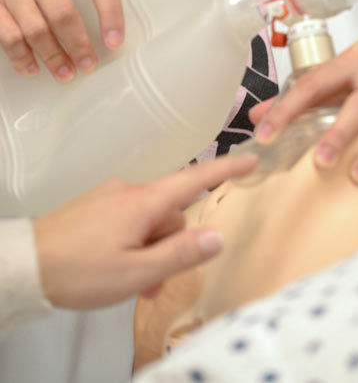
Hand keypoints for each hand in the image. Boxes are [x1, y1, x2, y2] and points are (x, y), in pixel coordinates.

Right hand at [0, 0, 123, 80]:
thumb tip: (111, 40)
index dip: (110, 12)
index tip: (115, 42)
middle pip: (62, 11)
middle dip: (78, 44)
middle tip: (88, 65)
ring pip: (34, 27)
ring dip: (51, 56)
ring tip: (64, 73)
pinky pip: (7, 34)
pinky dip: (21, 57)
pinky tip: (32, 68)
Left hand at [33, 152, 258, 309]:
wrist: (23, 266)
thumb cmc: (81, 271)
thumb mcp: (135, 273)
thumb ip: (179, 255)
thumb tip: (218, 236)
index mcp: (144, 201)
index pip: (195, 178)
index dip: (226, 168)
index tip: (252, 156)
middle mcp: (129, 189)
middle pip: (169, 212)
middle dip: (170, 244)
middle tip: (153, 284)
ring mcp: (108, 196)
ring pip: (147, 220)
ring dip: (148, 249)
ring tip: (129, 283)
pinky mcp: (92, 206)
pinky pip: (126, 219)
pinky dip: (131, 243)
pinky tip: (114, 268)